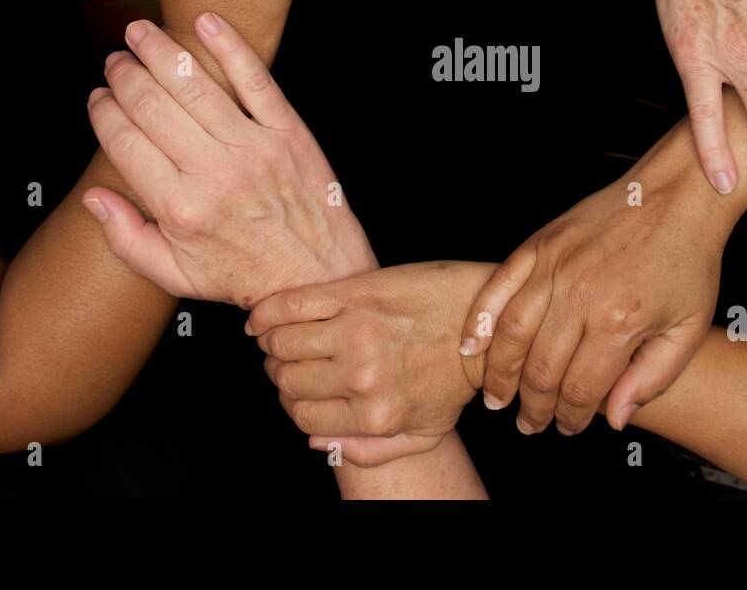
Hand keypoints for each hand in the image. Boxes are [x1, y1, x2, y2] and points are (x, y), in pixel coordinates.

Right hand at [81, 14, 374, 308]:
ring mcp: (255, 148)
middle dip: (125, 76)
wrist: (318, 276)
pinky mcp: (289, 132)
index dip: (104, 112)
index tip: (98, 98)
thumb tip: (93, 199)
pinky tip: (206, 22)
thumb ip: (126, 239)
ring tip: (141, 33)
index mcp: (181, 208)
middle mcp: (215, 174)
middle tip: (114, 61)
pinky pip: (256, 80)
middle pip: (153, 106)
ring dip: (161, 51)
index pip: (125, 142)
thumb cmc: (247, 275)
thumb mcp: (176, 276)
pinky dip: (230, 46)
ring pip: (196, 85)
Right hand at [246, 261, 493, 466]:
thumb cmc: (455, 374)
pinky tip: (262, 318)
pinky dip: (267, 312)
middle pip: (286, 380)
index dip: (293, 401)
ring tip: (284, 337)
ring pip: (281, 343)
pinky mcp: (354, 294)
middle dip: (281, 372)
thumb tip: (318, 442)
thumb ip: (372, 451)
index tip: (299, 387)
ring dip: (273, 342)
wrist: (484, 318)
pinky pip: (290, 305)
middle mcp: (361, 377)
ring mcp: (355, 333)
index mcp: (375, 415)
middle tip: (292, 361)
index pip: (301, 415)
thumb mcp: (425, 432)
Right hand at [460, 122, 731, 434]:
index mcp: (619, 321)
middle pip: (541, 370)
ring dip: (498, 374)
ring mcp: (554, 267)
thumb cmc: (687, 260)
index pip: (580, 389)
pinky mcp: (539, 245)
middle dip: (533, 406)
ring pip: (510, 334)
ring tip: (495, 399)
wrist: (677, 195)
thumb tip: (614, 419)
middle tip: (530, 423)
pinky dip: (478, 319)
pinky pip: (497, 288)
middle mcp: (580, 295)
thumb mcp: (688, 328)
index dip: (571, 418)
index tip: (568, 427)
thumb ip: (653, 377)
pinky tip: (470, 346)